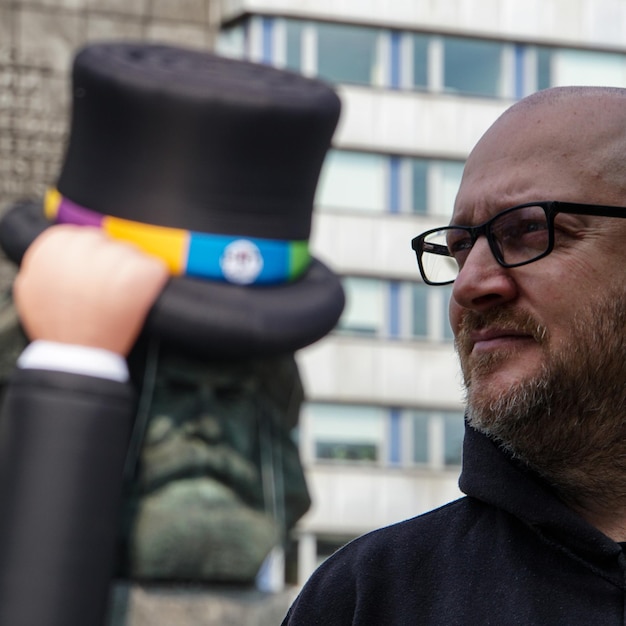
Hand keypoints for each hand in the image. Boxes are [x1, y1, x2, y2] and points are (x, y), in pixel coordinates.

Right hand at [13, 225, 168, 354]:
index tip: (95, 277)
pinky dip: (152, 284)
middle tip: (108, 293)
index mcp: (56, 244)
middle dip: (113, 265)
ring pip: (134, 254)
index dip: (94, 260)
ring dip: (132, 275)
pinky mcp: (140, 273)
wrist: (77, 357)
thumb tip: (67, 243)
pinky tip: (138, 301)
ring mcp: (114, 258)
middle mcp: (85, 245)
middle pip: (112, 243)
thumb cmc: (57, 328)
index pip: (87, 236)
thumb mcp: (32, 287)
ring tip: (120, 301)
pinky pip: (156, 268)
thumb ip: (47, 260)